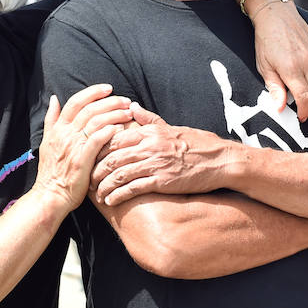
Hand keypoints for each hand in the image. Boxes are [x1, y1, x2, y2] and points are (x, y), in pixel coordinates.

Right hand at [33, 85, 133, 209]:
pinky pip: (97, 140)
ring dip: (114, 114)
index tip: (108, 88)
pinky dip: (109, 131)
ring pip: (96, 121)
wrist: (50, 195)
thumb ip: (52, 119)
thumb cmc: (52, 171)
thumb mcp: (47, 141)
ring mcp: (73, 146)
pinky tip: (121, 128)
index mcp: (58, 128)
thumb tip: (53, 99)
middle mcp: (65, 134)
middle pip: (90, 109)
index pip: (76, 101)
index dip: (93, 92)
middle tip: (126, 100)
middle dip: (110, 101)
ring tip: (129, 113)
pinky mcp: (82, 160)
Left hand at [92, 103, 230, 205]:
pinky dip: (118, 195)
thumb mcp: (172, 127)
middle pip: (111, 157)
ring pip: (118, 173)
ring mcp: (155, 164)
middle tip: (87, 179)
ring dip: (104, 185)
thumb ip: (150, 119)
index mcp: (150, 132)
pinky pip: (133, 188)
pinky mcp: (162, 181)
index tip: (90, 159)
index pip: (114, 138)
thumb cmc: (199, 144)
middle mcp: (149, 146)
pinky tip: (111, 201)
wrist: (221, 161)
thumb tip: (131, 106)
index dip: (98, 149)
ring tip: (97, 194)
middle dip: (95, 170)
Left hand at [249, 0, 307, 121]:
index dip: (304, 111)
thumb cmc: (266, 41)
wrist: (277, 15)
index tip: (299, 117)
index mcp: (290, 67)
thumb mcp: (264, 66)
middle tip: (305, 114)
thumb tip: (280, 108)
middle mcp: (307, 62)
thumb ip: (274, 88)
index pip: (304, 97)